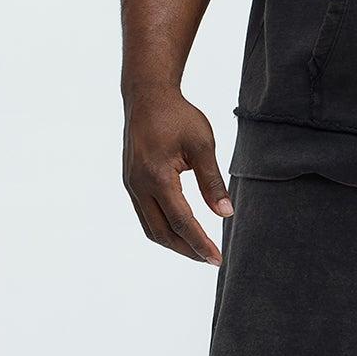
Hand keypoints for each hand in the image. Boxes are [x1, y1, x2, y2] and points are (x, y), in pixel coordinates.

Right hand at [122, 85, 232, 263]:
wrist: (147, 96)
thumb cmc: (177, 116)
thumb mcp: (202, 145)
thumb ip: (212, 182)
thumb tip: (225, 214)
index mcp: (157, 176)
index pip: (181, 221)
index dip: (200, 243)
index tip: (217, 258)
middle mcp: (139, 185)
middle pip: (162, 232)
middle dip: (187, 249)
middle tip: (210, 259)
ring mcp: (131, 185)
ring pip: (150, 227)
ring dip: (173, 242)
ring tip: (197, 249)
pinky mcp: (131, 182)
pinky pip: (145, 214)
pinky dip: (163, 227)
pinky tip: (180, 229)